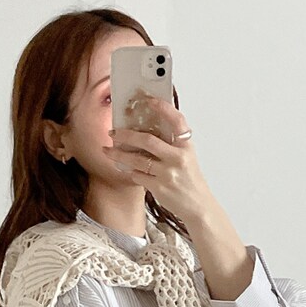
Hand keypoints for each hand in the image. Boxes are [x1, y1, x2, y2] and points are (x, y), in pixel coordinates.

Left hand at [102, 94, 212, 224]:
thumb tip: (148, 132)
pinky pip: (138, 175)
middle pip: (147, 140)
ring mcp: (168, 173)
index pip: (177, 121)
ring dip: (119, 154)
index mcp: (186, 147)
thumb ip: (172, 144)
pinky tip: (125, 168)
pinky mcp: (159, 187)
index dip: (163, 108)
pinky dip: (130, 171)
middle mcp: (178, 158)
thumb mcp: (187, 157)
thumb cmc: (190, 181)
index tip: (149, 101)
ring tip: (108, 151)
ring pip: (137, 159)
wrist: (198, 205)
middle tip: (113, 132)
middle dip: (126, 135)